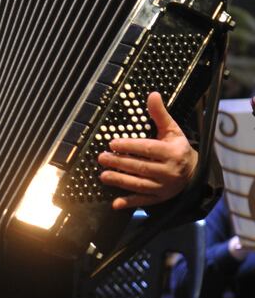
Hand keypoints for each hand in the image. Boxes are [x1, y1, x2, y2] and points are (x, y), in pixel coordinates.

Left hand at [97, 91, 197, 209]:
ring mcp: (164, 187)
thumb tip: (153, 94)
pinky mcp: (160, 198)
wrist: (194, 172)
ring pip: (140, 185)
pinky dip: (129, 203)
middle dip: (120, 163)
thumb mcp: (172, 130)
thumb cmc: (178, 148)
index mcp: (172, 153)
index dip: (129, 146)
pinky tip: (115, 203)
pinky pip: (143, 201)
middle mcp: (169, 171)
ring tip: (104, 176)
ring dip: (120, 181)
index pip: (148, 149)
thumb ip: (160, 114)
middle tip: (102, 158)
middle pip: (141, 167)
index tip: (112, 143)